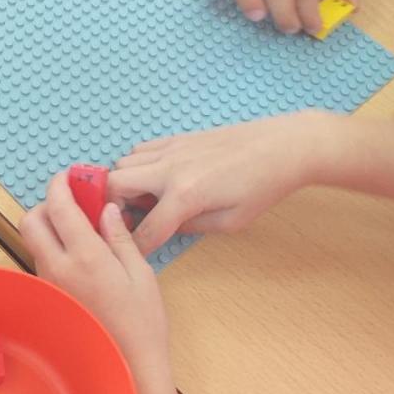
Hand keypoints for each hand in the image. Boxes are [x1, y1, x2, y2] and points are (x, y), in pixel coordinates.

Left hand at [19, 172, 167, 351]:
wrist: (128, 366)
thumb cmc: (141, 323)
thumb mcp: (140, 273)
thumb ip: (119, 236)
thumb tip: (106, 209)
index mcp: (85, 256)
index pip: (59, 207)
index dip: (60, 184)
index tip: (69, 176)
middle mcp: (59, 268)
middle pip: (31, 221)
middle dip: (47, 204)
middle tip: (71, 202)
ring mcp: (49, 283)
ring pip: (34, 241)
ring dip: (49, 226)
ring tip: (80, 228)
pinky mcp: (49, 296)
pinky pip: (42, 261)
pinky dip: (53, 247)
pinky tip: (79, 254)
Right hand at [110, 111, 330, 253]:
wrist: (282, 146)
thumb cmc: (263, 187)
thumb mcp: (231, 222)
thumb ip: (192, 228)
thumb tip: (167, 228)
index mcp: (185, 195)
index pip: (145, 230)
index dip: (135, 248)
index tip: (128, 254)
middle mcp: (169, 169)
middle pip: (114, 184)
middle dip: (111, 206)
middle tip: (126, 220)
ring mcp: (171, 150)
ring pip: (122, 164)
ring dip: (123, 184)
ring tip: (142, 199)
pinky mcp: (176, 138)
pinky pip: (139, 150)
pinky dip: (136, 165)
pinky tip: (155, 178)